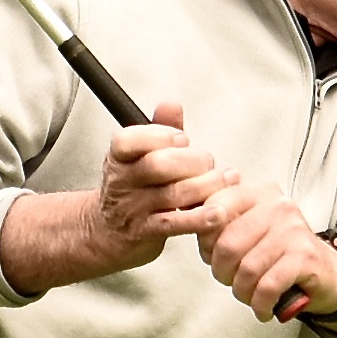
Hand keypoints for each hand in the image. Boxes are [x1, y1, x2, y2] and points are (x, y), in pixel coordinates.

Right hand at [0, 99, 235, 293]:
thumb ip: (159, 129)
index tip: (183, 138)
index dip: (159, 135)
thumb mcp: (140, 156)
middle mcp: (122, 181)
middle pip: (158, 165)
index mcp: (119, 157)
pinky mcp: (146, 233)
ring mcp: (133, 208)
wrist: (108, 232)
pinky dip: (200, 218)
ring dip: (207, 186)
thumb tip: (172, 104)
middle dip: (193, 161)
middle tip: (210, 163)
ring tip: (228, 180)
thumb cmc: (134, 189)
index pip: (129, 140)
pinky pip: (175, 224)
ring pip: (173, 194)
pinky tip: (220, 213)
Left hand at [192, 179, 336, 324]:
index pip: (215, 207)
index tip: (212, 256)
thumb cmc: (279, 254)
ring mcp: (293, 230)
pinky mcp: (305, 256)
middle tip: (231, 282)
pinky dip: (260, 304)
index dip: (205, 239)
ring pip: (247, 269)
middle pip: (227, 244)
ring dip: (242, 291)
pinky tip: (263, 309)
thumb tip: (189, 222)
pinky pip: (267, 286)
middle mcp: (277, 205)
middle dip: (222, 272)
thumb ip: (221, 223)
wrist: (326, 274)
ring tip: (249, 296)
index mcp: (258, 193)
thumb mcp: (250, 230)